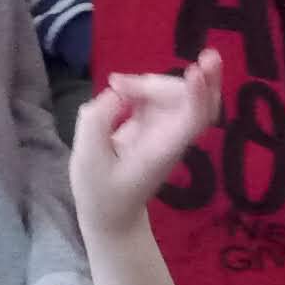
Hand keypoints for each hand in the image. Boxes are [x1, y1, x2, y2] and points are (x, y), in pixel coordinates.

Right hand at [68, 61, 223, 235]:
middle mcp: (173, 135)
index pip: (193, 118)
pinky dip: (143, 84)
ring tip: (115, 85)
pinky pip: (162, 93)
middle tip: (124, 82)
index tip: (195, 70)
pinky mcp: (157, 121)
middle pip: (194, 99)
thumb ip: (97, 119)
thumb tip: (117, 92)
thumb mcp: (87, 158)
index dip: (198, 93)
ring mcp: (168, 127)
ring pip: (179, 92)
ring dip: (150, 81)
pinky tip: (121, 87)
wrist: (110, 213)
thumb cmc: (100, 193)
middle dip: (172, 80)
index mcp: (162, 149)